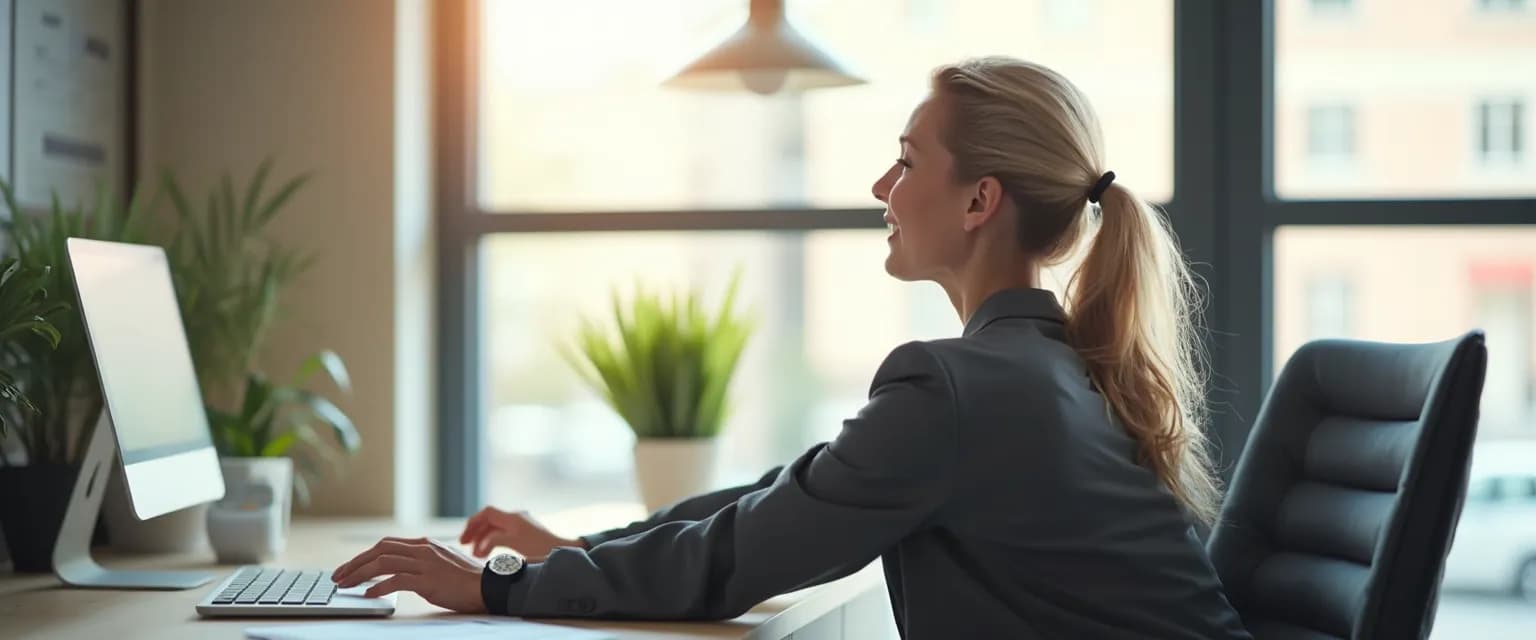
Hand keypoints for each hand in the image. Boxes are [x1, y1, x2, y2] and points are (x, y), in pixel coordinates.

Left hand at [331, 536, 486, 612]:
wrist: (487, 586)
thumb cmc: (466, 579)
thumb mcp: (441, 563)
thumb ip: (421, 563)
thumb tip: (398, 572)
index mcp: (425, 544)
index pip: (386, 544)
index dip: (364, 555)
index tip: (349, 567)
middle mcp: (423, 549)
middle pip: (379, 550)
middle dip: (355, 563)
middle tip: (338, 576)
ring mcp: (425, 563)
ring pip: (383, 563)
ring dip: (360, 574)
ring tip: (346, 585)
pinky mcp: (428, 580)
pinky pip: (396, 581)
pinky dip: (378, 587)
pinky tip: (368, 594)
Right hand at [459, 506, 583, 559]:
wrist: (563, 551)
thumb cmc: (541, 548)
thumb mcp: (514, 544)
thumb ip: (494, 541)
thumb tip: (480, 545)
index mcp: (513, 518)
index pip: (486, 513)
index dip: (473, 523)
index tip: (464, 538)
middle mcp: (517, 518)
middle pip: (489, 520)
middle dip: (475, 531)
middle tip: (465, 545)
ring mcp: (522, 525)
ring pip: (496, 528)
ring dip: (484, 538)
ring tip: (476, 553)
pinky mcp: (526, 533)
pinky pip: (504, 533)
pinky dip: (494, 540)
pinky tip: (491, 553)